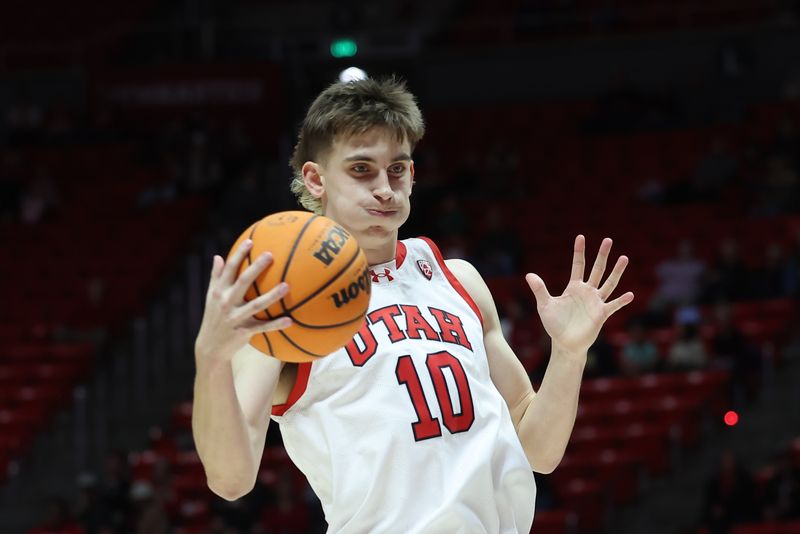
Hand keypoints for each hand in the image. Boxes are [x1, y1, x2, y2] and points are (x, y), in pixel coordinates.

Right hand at [195, 239, 291, 365]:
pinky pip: (262, 327)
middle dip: (256, 268)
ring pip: (256, 305)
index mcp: (219, 292)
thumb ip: (215, 277)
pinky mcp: (244, 332)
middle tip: (270, 255)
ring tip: (287, 286)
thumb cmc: (213, 316)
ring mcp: (235, 318)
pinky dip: (275, 324)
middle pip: (243, 282)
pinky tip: (290, 320)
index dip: (238, 254)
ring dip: (271, 296)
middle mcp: (226, 303)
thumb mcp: (211, 297)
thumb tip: (218, 256)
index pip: (229, 269)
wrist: (210, 346)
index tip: (250, 241)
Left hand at [525, 235, 633, 355]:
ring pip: (609, 283)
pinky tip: (630, 294)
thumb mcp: (545, 305)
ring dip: (616, 271)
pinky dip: (621, 301)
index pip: (578, 265)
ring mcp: (596, 302)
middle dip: (602, 255)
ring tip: (624, 258)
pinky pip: (613, 305)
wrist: (565, 343)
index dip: (579, 252)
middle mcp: (587, 292)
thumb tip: (529, 275)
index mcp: (573, 287)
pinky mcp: (601, 314)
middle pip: (597, 269)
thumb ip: (539, 290)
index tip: (580, 237)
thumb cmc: (555, 324)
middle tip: (608, 240)